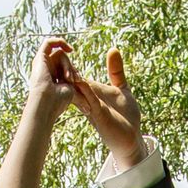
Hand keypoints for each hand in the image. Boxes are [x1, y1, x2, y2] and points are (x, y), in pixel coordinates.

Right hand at [26, 37, 79, 118]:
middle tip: (74, 81)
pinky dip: (60, 42)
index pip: (65, 68)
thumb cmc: (58, 102)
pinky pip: (49, 43)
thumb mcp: (71, 91)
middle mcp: (45, 70)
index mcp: (51, 79)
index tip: (79, 81)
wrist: (46, 103)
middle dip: (71, 68)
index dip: (74, 71)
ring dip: (68, 65)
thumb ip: (75, 83)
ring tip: (69, 78)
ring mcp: (41, 64)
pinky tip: (70, 49)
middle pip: (63, 60)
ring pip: (60, 54)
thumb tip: (85, 91)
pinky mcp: (39, 58)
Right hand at [65, 47, 145, 168]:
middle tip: (55, 56)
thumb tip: (112, 48)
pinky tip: (80, 82)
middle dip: (66, 70)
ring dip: (72, 80)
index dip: (69, 66)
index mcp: (93, 92)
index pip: (78, 77)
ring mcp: (93, 107)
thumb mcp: (122, 88)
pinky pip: (91, 101)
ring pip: (79, 91)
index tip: (59, 53)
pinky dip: (86, 92)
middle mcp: (90, 99)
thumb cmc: (126, 116)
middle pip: (74, 83)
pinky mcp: (100, 115)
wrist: (132, 138)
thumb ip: (116, 70)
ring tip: (62, 66)